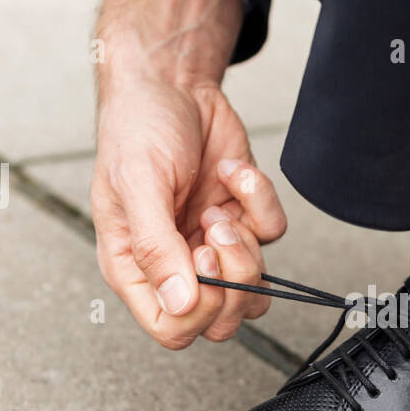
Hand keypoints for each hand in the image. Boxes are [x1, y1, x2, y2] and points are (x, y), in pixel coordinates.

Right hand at [92, 0, 287, 348]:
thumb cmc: (137, 129)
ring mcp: (213, 245)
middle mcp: (176, 264)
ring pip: (255, 289)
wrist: (171, 83)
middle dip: (232, 281)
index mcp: (136, 267)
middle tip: (215, 232)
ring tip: (219, 209)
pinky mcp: (244, 218)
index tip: (200, 262)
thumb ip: (156, 247)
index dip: (198, 310)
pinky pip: (273, 234)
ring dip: (250, 250)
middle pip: (222, 321)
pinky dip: (259, 201)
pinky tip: (231, 172)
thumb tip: (181, 303)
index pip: (173, 327)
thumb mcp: (137, 185)